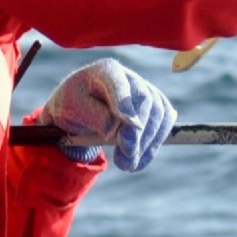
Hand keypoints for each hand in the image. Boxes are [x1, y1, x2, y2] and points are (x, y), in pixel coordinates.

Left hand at [43, 59, 176, 171]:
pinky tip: (140, 159)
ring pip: (160, 113)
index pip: (120, 85)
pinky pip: (165, 122)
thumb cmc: (73, 106)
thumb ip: (93, 116)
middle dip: (138, 135)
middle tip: (125, 161)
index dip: (127, 106)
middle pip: (146, 101)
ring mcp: (146, 89)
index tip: (132, 127)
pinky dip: (154, 144)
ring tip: (129, 165)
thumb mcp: (71, 109)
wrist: (79, 109)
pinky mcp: (155, 105)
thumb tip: (113, 129)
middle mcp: (130, 77)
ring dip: (148, 144)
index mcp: (106, 71)